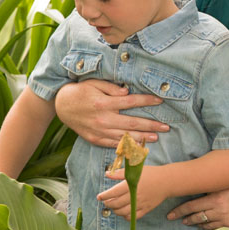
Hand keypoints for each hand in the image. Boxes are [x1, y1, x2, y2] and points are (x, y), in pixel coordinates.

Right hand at [54, 80, 170, 147]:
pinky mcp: (95, 139)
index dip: (146, 101)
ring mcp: (99, 131)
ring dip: (142, 138)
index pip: (130, 102)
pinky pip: (114, 144)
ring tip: (156, 138)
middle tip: (166, 127)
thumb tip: (127, 92)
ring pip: (125, 136)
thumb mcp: (94, 83)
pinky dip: (127, 146)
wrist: (62, 106)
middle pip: (132, 123)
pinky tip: (138, 146)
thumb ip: (111, 88)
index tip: (160, 101)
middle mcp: (103, 119)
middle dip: (151, 125)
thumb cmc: (80, 91)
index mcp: (103, 103)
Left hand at [98, 165, 172, 218]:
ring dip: (115, 211)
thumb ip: (120, 173)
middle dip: (108, 204)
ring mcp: (140, 204)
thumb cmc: (150, 174)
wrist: (166, 181)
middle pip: (116, 204)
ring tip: (113, 207)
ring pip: (123, 212)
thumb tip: (107, 174)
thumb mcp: (135, 171)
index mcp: (131, 185)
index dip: (104, 196)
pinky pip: (133, 217)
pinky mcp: (146, 209)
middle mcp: (135, 195)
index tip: (99, 196)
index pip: (113, 193)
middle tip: (106, 201)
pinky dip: (125, 216)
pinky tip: (123, 212)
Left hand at [167, 179, 228, 229]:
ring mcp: (225, 219)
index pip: (193, 204)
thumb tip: (207, 180)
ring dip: (194, 223)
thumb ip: (220, 182)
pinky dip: (207, 228)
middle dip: (182, 217)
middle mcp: (218, 208)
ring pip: (204, 224)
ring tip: (187, 222)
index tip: (171, 212)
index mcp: (217, 195)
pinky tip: (203, 227)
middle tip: (172, 218)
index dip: (180, 209)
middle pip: (195, 215)